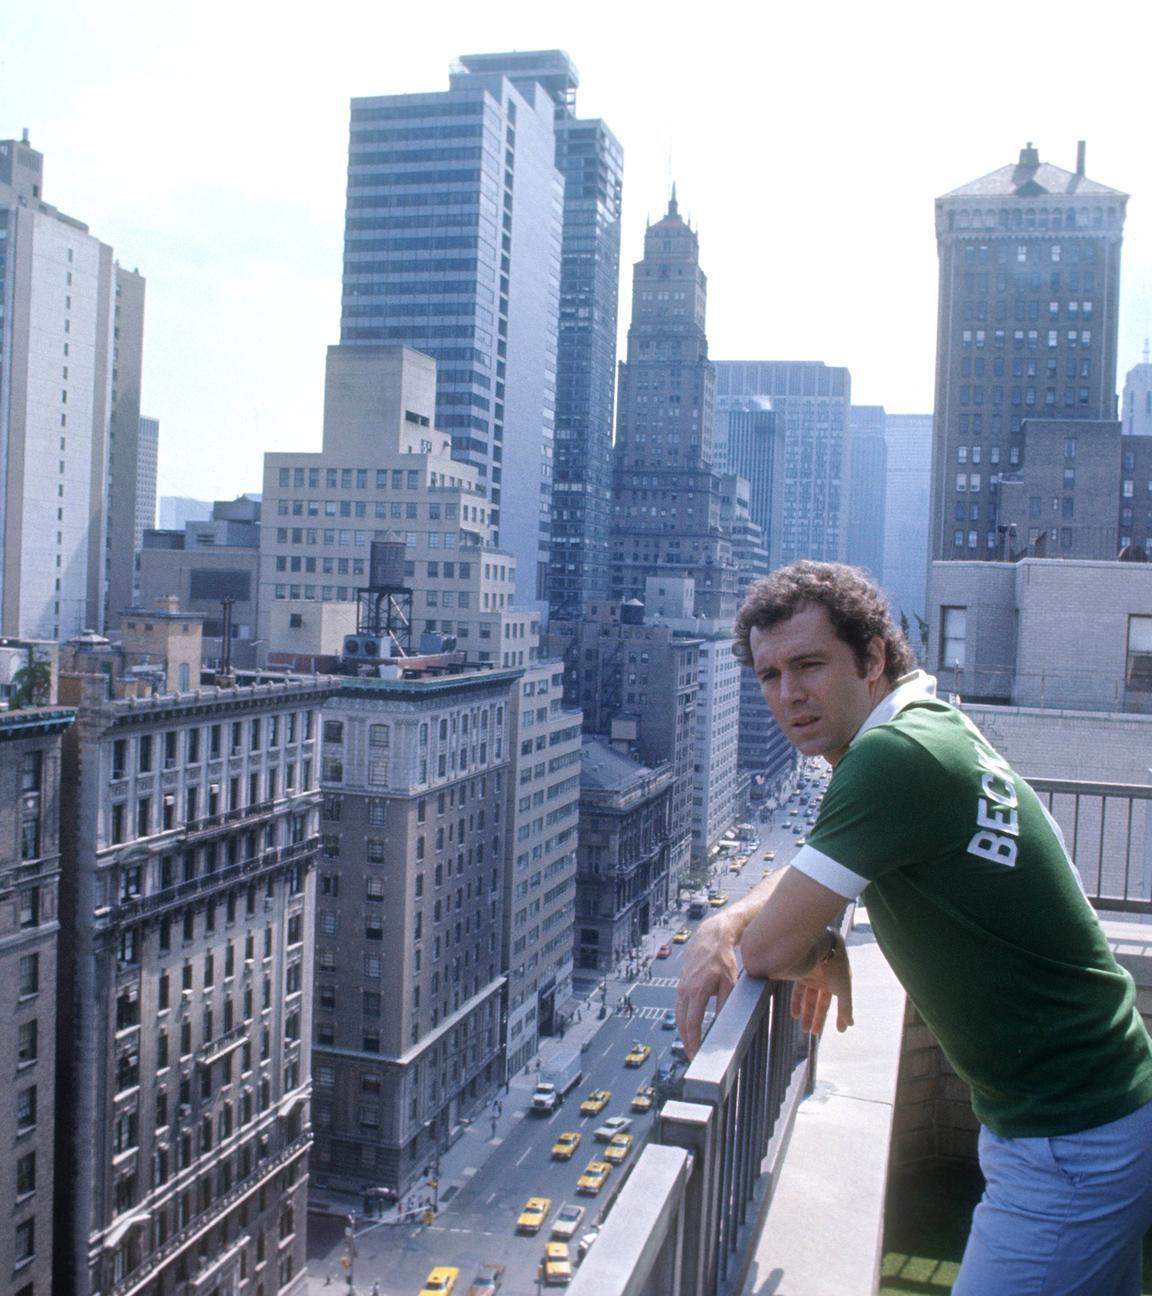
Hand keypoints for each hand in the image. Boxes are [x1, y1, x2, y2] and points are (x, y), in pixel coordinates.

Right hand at [675, 915, 739, 1057]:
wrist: (710, 937)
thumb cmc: (722, 959)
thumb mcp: (729, 982)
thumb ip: (725, 1004)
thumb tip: (724, 1024)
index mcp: (696, 991)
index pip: (691, 1024)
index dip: (692, 1042)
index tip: (696, 1055)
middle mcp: (685, 990)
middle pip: (681, 1023)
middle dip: (686, 1042)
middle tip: (693, 1057)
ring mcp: (681, 987)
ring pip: (678, 1015)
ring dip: (683, 1032)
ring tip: (692, 1046)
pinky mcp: (682, 984)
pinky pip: (680, 1007)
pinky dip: (683, 1020)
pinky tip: (690, 1027)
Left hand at [790, 931, 853, 1035]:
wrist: (819, 944)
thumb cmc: (835, 964)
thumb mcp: (844, 988)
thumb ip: (846, 1007)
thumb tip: (850, 1026)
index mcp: (838, 980)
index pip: (839, 1001)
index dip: (839, 1015)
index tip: (839, 1030)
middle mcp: (825, 978)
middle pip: (821, 1002)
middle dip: (818, 1017)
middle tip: (814, 1033)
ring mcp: (811, 976)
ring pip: (808, 998)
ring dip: (806, 1014)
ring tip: (804, 1029)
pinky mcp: (798, 974)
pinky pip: (797, 992)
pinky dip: (796, 1003)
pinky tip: (795, 1015)